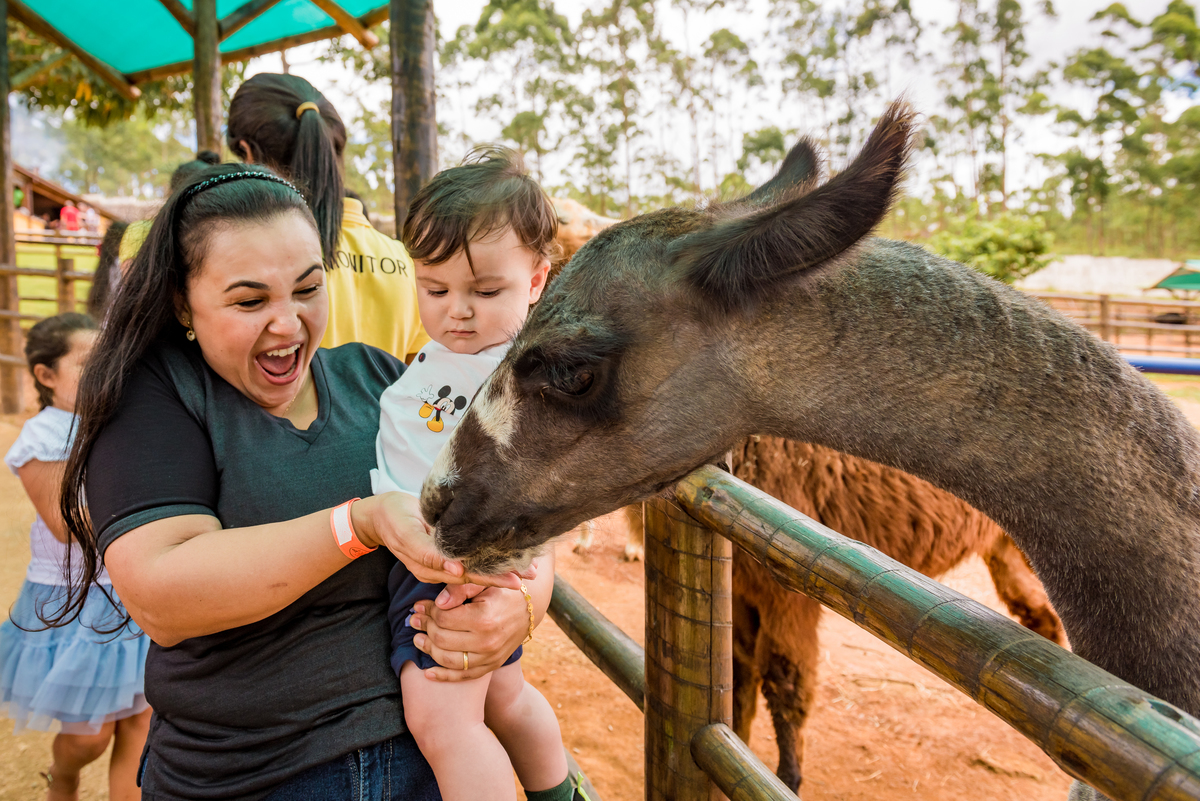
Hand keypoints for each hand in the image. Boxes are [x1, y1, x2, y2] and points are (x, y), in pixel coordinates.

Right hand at [355, 494, 533, 589]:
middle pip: (474, 575)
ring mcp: (440, 564)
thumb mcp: (407, 533)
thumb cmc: (394, 518)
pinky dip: (487, 563)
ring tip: (528, 570)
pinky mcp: (442, 555)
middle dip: (503, 576)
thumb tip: (455, 568)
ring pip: (473, 571)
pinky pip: (467, 563)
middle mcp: (438, 569)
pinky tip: (507, 560)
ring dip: (499, 571)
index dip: (492, 577)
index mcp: (431, 565)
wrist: (380, 514)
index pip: (467, 574)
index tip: (515, 580)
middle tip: (532, 574)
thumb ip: (428, 553)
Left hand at [409, 585, 528, 680]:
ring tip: (418, 639)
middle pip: (442, 639)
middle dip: (424, 628)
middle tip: (414, 619)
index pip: (443, 618)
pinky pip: (463, 676)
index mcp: (484, 617)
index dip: (427, 611)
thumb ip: (460, 589)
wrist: (528, 609)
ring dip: (428, 650)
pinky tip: (427, 672)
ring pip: (448, 660)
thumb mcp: (484, 582)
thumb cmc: (502, 591)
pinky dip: (443, 677)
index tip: (419, 606)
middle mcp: (487, 641)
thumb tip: (438, 603)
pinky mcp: (491, 666)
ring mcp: (490, 657)